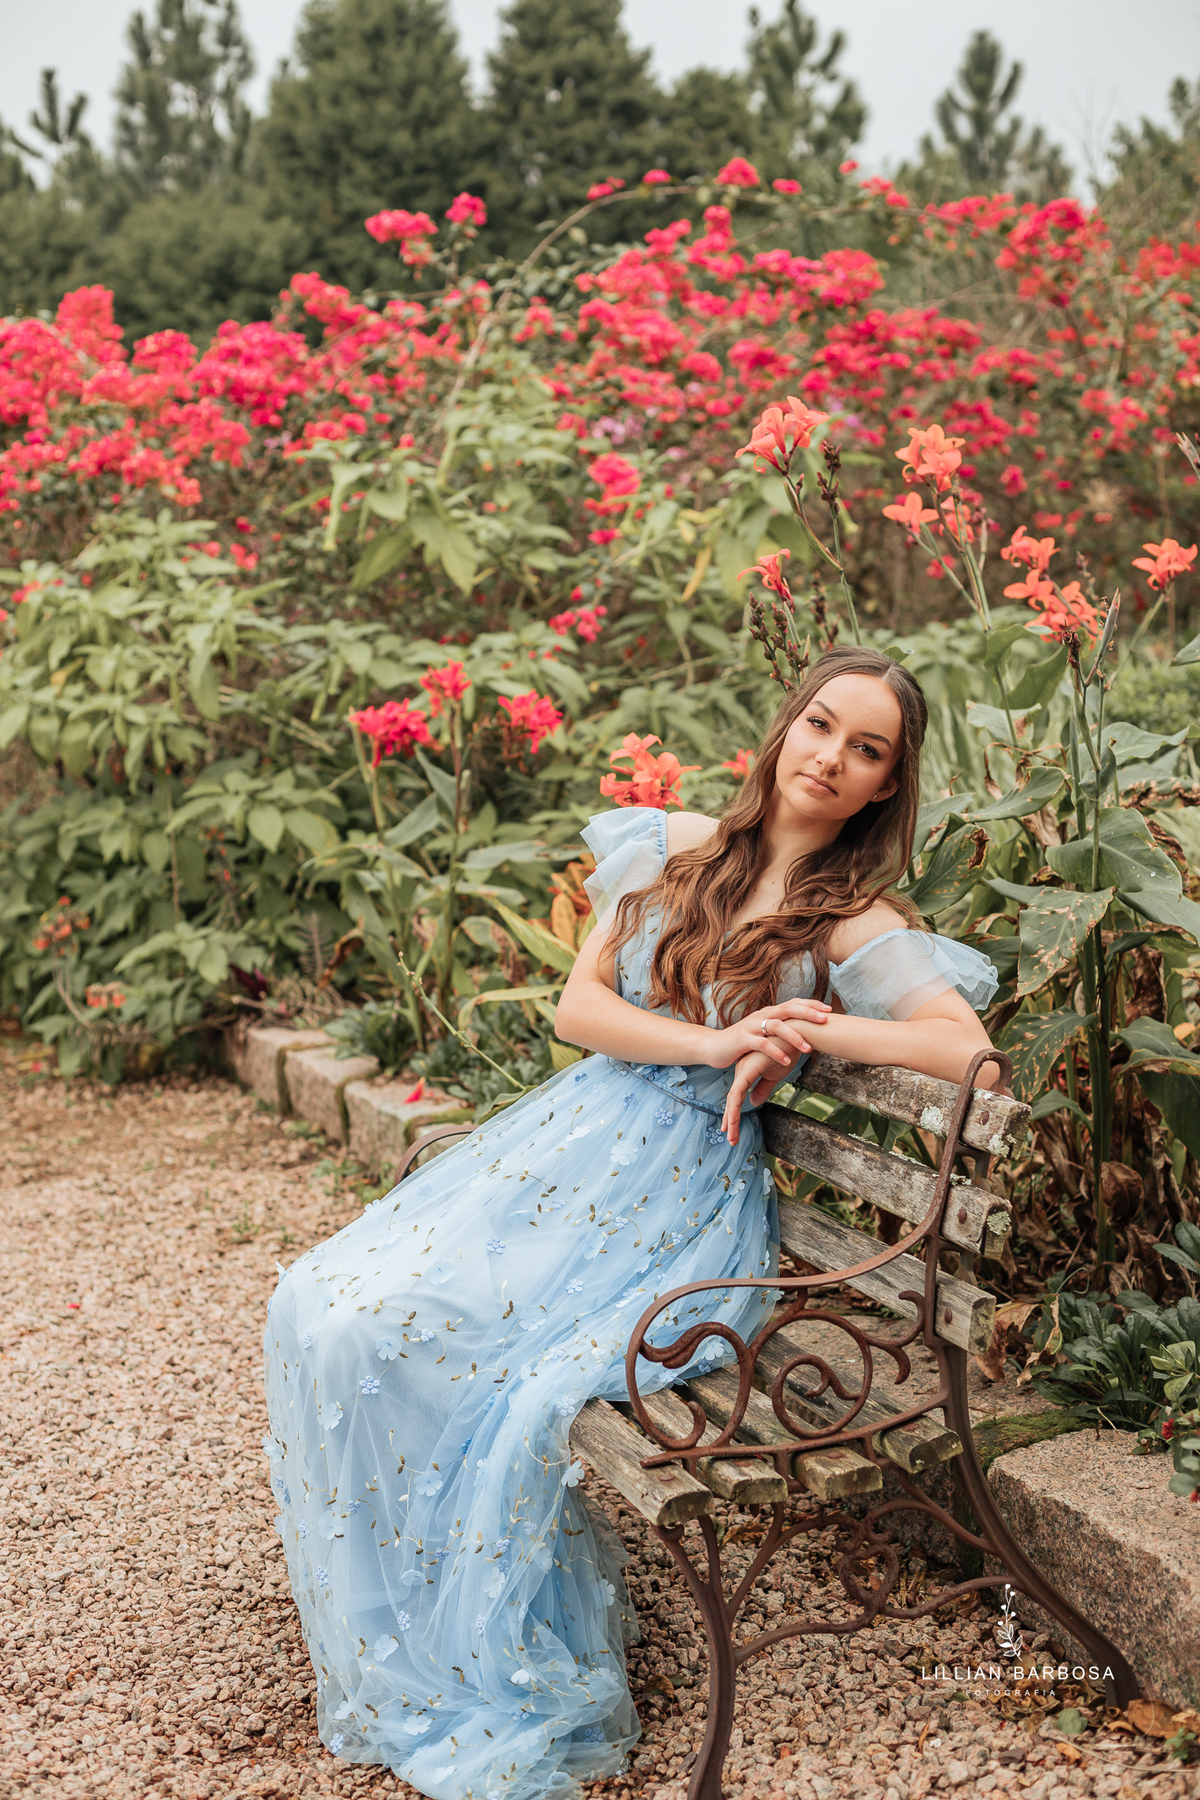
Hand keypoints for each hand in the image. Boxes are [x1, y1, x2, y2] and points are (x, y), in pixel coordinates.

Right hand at [706, 998, 831, 1073]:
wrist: (715, 1047)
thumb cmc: (744, 1042)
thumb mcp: (765, 1033)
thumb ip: (782, 1029)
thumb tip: (805, 1031)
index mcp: (769, 1013)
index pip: (793, 1004)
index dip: (811, 1005)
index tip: (829, 1010)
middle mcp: (762, 1015)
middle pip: (788, 1009)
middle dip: (808, 1014)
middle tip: (825, 1020)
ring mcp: (751, 1026)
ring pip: (776, 1026)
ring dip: (794, 1036)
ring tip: (809, 1049)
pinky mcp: (742, 1040)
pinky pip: (762, 1044)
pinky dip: (775, 1052)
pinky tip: (787, 1061)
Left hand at [720, 1049, 792, 1143]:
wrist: (797, 1036)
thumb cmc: (788, 1051)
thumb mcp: (775, 1074)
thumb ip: (762, 1088)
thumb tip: (753, 1103)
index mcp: (749, 1070)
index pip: (739, 1095)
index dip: (734, 1112)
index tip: (730, 1128)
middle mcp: (743, 1070)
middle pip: (733, 1099)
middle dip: (730, 1120)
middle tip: (730, 1139)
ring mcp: (743, 1069)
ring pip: (733, 1099)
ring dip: (731, 1120)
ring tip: (731, 1138)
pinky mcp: (747, 1070)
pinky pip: (737, 1093)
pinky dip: (734, 1109)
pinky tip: (732, 1122)